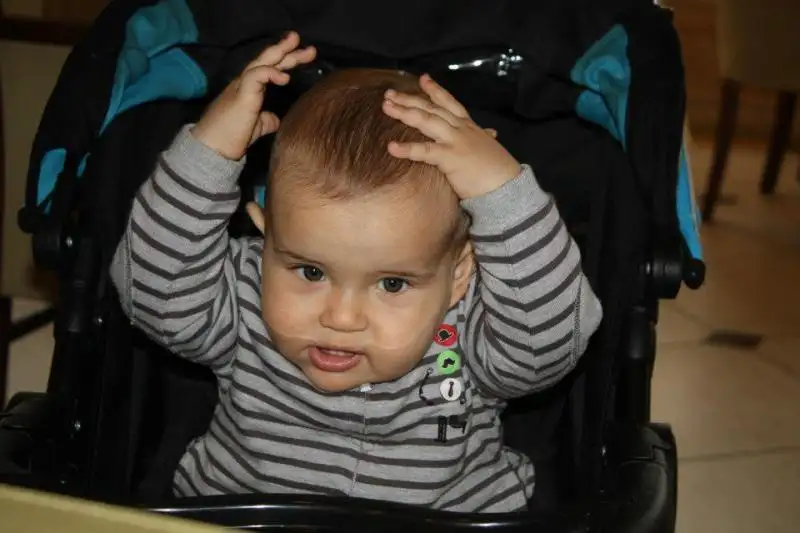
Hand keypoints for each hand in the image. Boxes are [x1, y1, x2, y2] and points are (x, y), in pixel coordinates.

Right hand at [193, 32, 315, 160]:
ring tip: (302, 49)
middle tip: (311, 48)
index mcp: (250, 88)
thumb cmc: (232, 137)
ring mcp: (242, 85)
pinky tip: (285, 77)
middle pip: (269, 60)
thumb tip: (277, 119)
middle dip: (289, 50)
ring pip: (263, 62)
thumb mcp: (257, 126)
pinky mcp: (241, 93)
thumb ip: (267, 119)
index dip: (287, 59)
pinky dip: (271, 73)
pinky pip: (256, 75)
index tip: (305, 55)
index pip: (270, 67)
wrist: (214, 147)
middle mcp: (246, 82)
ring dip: (283, 54)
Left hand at [382, 74, 520, 198]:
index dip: (435, 90)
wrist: (507, 185)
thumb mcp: (489, 148)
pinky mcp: (450, 157)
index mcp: (469, 127)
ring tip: (386, 107)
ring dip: (404, 113)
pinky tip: (391, 147)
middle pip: (431, 109)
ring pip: (426, 121)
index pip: (450, 103)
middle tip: (389, 94)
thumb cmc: (498, 170)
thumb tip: (491, 132)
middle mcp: (460, 129)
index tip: (422, 78)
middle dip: (409, 99)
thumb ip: (484, 137)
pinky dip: (406, 149)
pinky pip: (424, 151)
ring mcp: (455, 141)